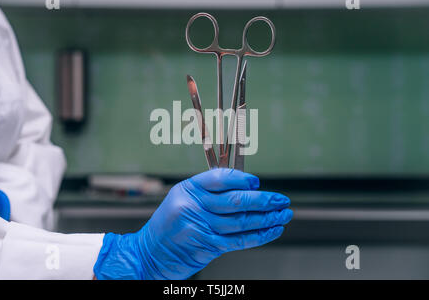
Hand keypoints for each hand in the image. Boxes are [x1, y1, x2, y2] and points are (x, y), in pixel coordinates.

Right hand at [93, 168, 292, 279]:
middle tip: (281, 199)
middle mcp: (194, 207)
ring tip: (283, 214)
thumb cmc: (168, 225)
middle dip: (264, 200)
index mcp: (188, 189)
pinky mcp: (208, 247)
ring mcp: (201, 228)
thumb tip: (244, 187)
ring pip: (242, 221)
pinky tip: (272, 230)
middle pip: (236, 200)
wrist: (148, 254)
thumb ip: (207, 193)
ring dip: (267, 218)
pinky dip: (260, 235)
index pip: (220, 178)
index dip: (242, 179)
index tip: (257, 182)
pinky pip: (240, 240)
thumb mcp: (181, 200)